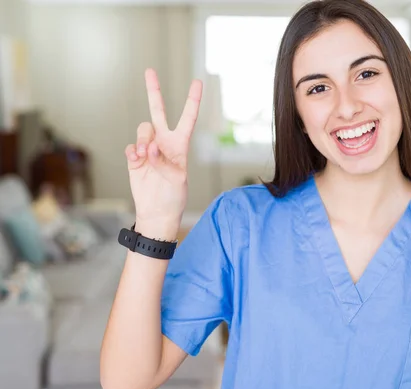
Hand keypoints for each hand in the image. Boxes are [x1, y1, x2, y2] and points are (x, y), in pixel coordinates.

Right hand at [125, 68, 202, 235]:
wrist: (155, 212)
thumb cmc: (173, 197)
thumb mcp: (176, 179)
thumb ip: (163, 160)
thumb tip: (150, 146)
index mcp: (180, 145)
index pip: (187, 118)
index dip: (192, 100)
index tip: (197, 81)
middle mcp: (164, 142)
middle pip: (157, 111)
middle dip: (153, 91)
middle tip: (149, 70)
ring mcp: (148, 148)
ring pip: (142, 130)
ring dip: (144, 140)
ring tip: (147, 157)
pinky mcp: (135, 157)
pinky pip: (130, 146)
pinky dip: (133, 153)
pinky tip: (138, 164)